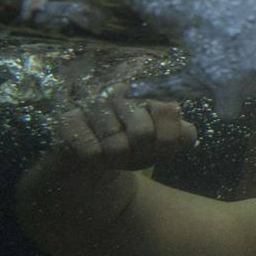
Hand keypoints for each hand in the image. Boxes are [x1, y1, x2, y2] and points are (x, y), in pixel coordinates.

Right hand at [57, 83, 196, 170]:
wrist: (93, 158)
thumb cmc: (134, 148)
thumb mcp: (163, 145)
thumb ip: (182, 135)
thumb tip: (185, 133)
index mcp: (147, 94)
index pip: (168, 111)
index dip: (166, 141)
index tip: (158, 147)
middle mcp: (122, 93)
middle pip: (142, 133)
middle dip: (141, 154)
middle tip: (133, 154)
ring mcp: (94, 104)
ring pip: (116, 145)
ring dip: (117, 159)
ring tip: (113, 154)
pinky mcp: (69, 120)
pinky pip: (91, 151)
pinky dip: (97, 162)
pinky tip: (96, 156)